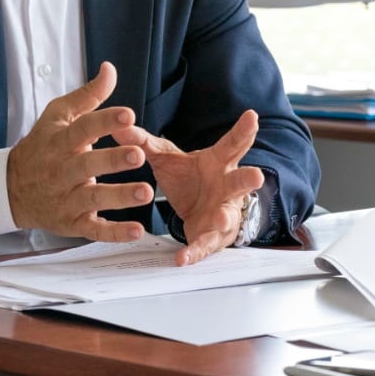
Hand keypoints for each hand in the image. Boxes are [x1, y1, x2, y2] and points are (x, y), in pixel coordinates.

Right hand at [6, 62, 152, 240]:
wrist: (10, 188)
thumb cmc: (41, 147)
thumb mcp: (58, 116)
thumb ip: (88, 95)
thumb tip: (110, 69)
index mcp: (60, 141)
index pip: (83, 128)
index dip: (105, 121)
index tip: (128, 115)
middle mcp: (62, 170)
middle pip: (87, 164)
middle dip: (113, 160)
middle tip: (138, 154)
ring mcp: (66, 198)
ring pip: (93, 198)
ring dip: (119, 196)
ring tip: (145, 192)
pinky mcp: (72, 222)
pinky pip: (94, 229)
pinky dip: (114, 233)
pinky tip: (136, 231)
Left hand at [114, 110, 264, 265]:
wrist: (200, 210)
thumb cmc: (190, 177)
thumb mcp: (168, 157)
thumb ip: (145, 142)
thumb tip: (118, 125)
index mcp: (219, 162)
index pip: (232, 144)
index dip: (243, 130)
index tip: (252, 116)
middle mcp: (227, 188)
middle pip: (240, 181)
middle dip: (248, 179)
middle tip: (256, 176)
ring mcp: (222, 214)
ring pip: (227, 217)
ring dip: (224, 219)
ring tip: (220, 219)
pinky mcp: (210, 238)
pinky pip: (203, 245)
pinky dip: (193, 252)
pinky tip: (182, 258)